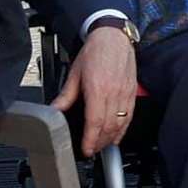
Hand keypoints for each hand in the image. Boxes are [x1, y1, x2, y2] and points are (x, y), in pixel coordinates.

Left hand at [53, 24, 137, 155]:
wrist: (113, 37)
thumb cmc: (95, 51)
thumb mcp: (75, 73)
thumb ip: (66, 95)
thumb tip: (55, 110)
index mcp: (98, 88)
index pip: (95, 122)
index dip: (91, 139)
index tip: (86, 149)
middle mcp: (114, 92)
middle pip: (109, 127)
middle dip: (99, 143)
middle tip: (91, 150)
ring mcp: (125, 93)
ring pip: (120, 124)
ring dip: (111, 138)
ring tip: (101, 146)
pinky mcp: (132, 92)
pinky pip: (129, 116)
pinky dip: (123, 129)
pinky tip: (117, 136)